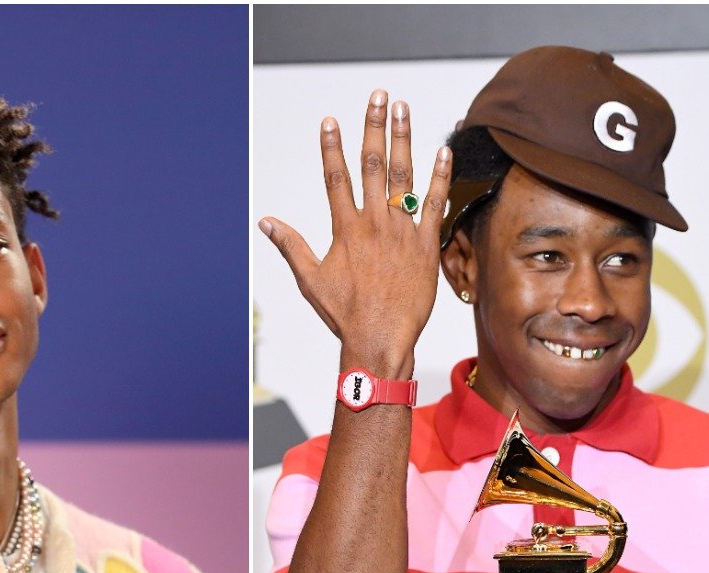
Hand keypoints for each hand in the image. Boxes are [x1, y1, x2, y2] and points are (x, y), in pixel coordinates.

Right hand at [258, 89, 452, 374]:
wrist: (380, 340)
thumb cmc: (345, 315)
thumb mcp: (310, 280)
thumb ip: (290, 246)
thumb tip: (266, 223)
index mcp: (345, 230)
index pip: (336, 178)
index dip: (332, 147)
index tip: (330, 120)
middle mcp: (374, 225)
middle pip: (372, 165)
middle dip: (374, 127)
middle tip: (378, 97)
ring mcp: (402, 233)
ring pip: (403, 177)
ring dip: (403, 139)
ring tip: (403, 109)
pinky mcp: (426, 247)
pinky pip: (435, 205)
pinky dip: (440, 177)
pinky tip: (443, 151)